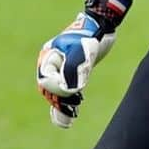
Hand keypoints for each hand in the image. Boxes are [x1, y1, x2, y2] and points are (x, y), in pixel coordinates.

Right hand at [36, 14, 114, 128]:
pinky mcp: (70, 75)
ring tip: (70, 117)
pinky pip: (63, 94)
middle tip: (75, 105)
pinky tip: (67, 121)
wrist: (101, 27)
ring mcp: (60, 70)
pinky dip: (65, 107)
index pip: (47, 80)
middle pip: (49, 89)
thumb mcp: (81, 51)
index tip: (75, 91)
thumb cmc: (90, 36)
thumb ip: (73, 70)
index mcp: (49, 57)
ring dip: (63, 105)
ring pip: (56, 93)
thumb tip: (70, 91)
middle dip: (60, 99)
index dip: (59, 88)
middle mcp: (52, 65)